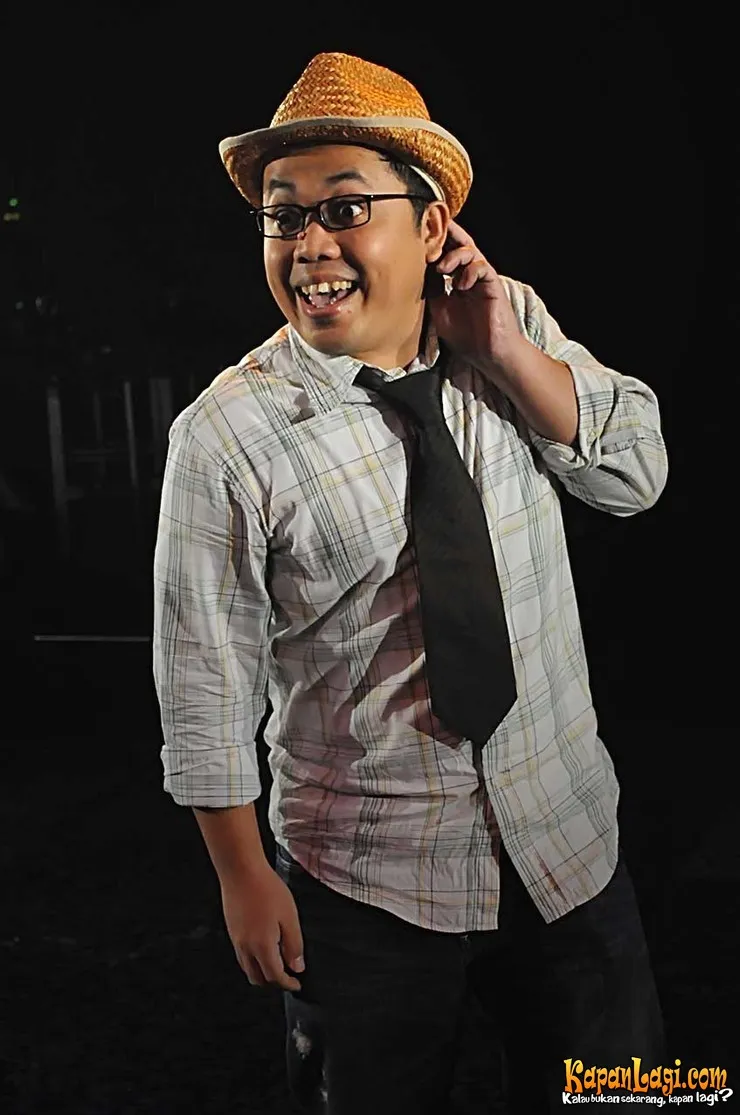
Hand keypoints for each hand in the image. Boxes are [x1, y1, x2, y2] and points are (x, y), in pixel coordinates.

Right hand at [220, 864, 304, 991]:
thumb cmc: (266, 888)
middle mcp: (246, 947)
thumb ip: (294, 945)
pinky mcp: (232, 931)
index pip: (275, 977)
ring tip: (276, 963)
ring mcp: (236, 940)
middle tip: (287, 976)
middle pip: (258, 978)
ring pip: (247, 969)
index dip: (288, 984)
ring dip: (261, 972)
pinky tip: (263, 948)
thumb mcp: (289, 916)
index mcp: (262, 946)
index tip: (296, 983)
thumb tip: (297, 966)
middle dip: (273, 982)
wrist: (241, 871)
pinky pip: (241, 956)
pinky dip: (252, 961)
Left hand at [427, 219, 526, 380]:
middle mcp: (468, 275)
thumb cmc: (466, 336)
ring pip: (469, 250)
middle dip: (445, 235)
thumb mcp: (438, 311)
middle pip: (457, 244)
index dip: (431, 245)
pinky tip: (461, 286)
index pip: (443, 254)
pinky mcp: (493, 284)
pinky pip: (482, 266)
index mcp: (454, 280)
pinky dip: (470, 271)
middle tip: (431, 229)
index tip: (414, 239)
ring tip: (442, 268)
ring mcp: (481, 278)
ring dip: (454, 255)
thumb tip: (416, 271)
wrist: (488, 355)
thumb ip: (430, 290)